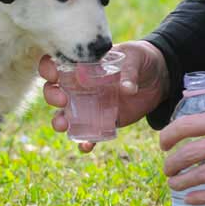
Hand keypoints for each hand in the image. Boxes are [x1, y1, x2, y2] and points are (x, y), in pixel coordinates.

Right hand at [38, 40, 168, 151]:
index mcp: (81, 65)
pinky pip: (87, 134)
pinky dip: (84, 142)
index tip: (54, 74)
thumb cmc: (139, 60)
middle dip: (52, 96)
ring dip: (59, 121)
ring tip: (63, 126)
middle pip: (53, 91)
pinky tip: (86, 146)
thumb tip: (126, 88)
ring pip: (64, 115)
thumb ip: (129, 71)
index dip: (48, 68)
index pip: (54, 64)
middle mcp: (78, 86)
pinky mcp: (100, 121)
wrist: (156, 78)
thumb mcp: (135, 59)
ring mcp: (87, 105)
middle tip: (63, 100)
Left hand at [162, 90, 204, 204]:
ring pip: (202, 175)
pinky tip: (191, 199)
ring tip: (174, 183)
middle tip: (167, 167)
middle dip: (172, 164)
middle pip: (188, 155)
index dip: (167, 135)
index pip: (185, 127)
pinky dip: (204, 197)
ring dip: (182, 181)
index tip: (163, 142)